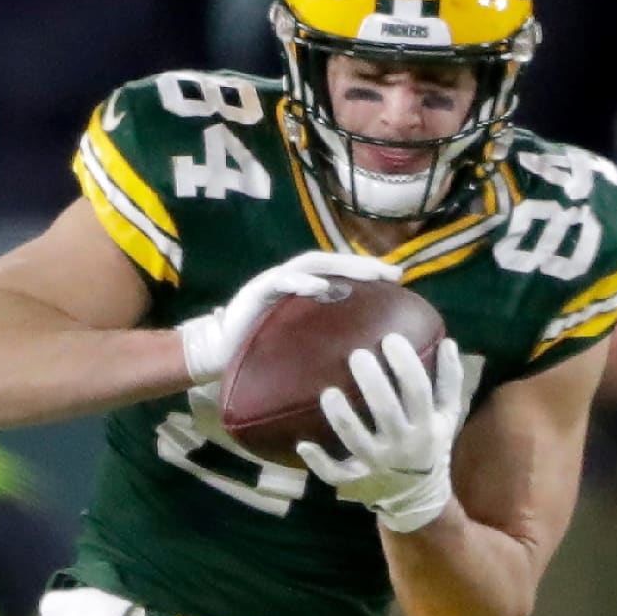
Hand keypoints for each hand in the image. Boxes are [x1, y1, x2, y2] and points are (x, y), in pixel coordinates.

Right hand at [177, 251, 402, 384]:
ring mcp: (273, 282)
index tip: (398, 280)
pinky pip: (281, 282)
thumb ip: (323, 334)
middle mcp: (291, 279)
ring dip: (341, 266)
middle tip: (394, 274)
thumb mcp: (300, 341)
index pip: (340, 272)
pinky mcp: (256, 292)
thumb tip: (362, 349)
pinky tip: (321, 287)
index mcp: (302, 288)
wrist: (217, 352)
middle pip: (332, 262)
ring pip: (312, 264)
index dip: (368, 272)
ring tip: (368, 273)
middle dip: (364, 265)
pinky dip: (301, 282)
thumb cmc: (260, 350)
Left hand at [298, 334, 462, 532]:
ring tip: (329, 392)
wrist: (419, 499)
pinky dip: (318, 462)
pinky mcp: (355, 481)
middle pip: (385, 411)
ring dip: (341, 416)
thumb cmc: (431, 446)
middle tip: (357, 355)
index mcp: (426, 426)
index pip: (417, 391)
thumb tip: (447, 342)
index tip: (390, 339)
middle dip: (371, 382)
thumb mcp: (448, 417)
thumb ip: (450, 381)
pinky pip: (334, 474)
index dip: (405, 364)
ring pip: (355, 439)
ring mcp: (376, 464)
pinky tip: (303, 445)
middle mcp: (401, 445)